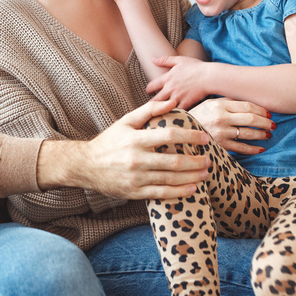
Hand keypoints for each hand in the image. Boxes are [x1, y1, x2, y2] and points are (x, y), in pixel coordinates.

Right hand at [60, 99, 210, 199]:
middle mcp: (136, 159)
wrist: (85, 165)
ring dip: (191, 177)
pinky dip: (179, 192)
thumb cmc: (109, 141)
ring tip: (205, 173)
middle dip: (195, 161)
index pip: (169, 136)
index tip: (205, 138)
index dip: (190, 137)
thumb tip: (172, 101)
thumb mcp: (126, 121)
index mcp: (136, 139)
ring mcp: (136, 178)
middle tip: (209, 159)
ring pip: (170, 179)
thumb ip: (149, 110)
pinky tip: (192, 188)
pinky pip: (161, 193)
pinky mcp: (135, 192)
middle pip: (174, 162)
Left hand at [145, 55, 209, 109]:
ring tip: (160, 113)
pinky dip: (174, 114)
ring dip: (161, 110)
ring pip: (164, 107)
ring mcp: (177, 97)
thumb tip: (152, 59)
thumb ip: (165, 60)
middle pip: (155, 99)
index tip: (148, 92)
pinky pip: (177, 112)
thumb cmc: (196, 67)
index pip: (152, 85)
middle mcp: (170, 88)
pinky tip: (172, 116)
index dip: (148, 89)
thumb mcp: (179, 60)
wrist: (209, 77)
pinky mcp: (185, 103)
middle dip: (152, 103)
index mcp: (167, 78)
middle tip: (150, 106)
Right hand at [188, 98, 272, 154]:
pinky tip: (261, 149)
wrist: (180, 131)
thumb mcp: (210, 103)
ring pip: (248, 134)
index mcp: (220, 105)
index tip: (269, 114)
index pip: (248, 106)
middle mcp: (222, 118)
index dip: (261, 110)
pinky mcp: (220, 146)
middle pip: (251, 119)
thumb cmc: (198, 115)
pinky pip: (242, 148)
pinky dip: (253, 149)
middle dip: (265, 122)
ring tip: (268, 135)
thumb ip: (227, 100)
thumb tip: (249, 102)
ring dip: (262, 135)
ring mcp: (221, 133)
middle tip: (273, 125)